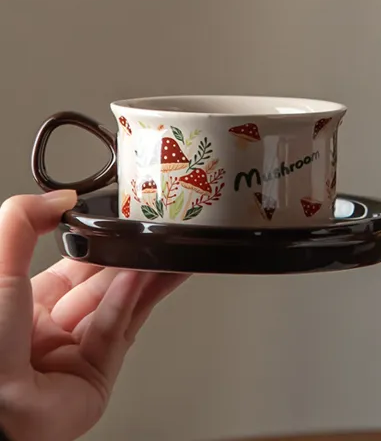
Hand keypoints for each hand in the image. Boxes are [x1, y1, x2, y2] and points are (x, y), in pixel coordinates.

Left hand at [0, 191, 186, 440]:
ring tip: (167, 249)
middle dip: (130, 256)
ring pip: (119, 302)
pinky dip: (133, 298)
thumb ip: (23, 222)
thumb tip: (59, 196)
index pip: (74, 264)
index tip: (122, 220)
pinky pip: (119, 327)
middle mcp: (52, 328)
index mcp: (23, 306)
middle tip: (155, 231)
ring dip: (145, 273)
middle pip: (104, 282)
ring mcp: (77, 352)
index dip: (100, 242)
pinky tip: (146, 276)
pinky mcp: (99, 374)